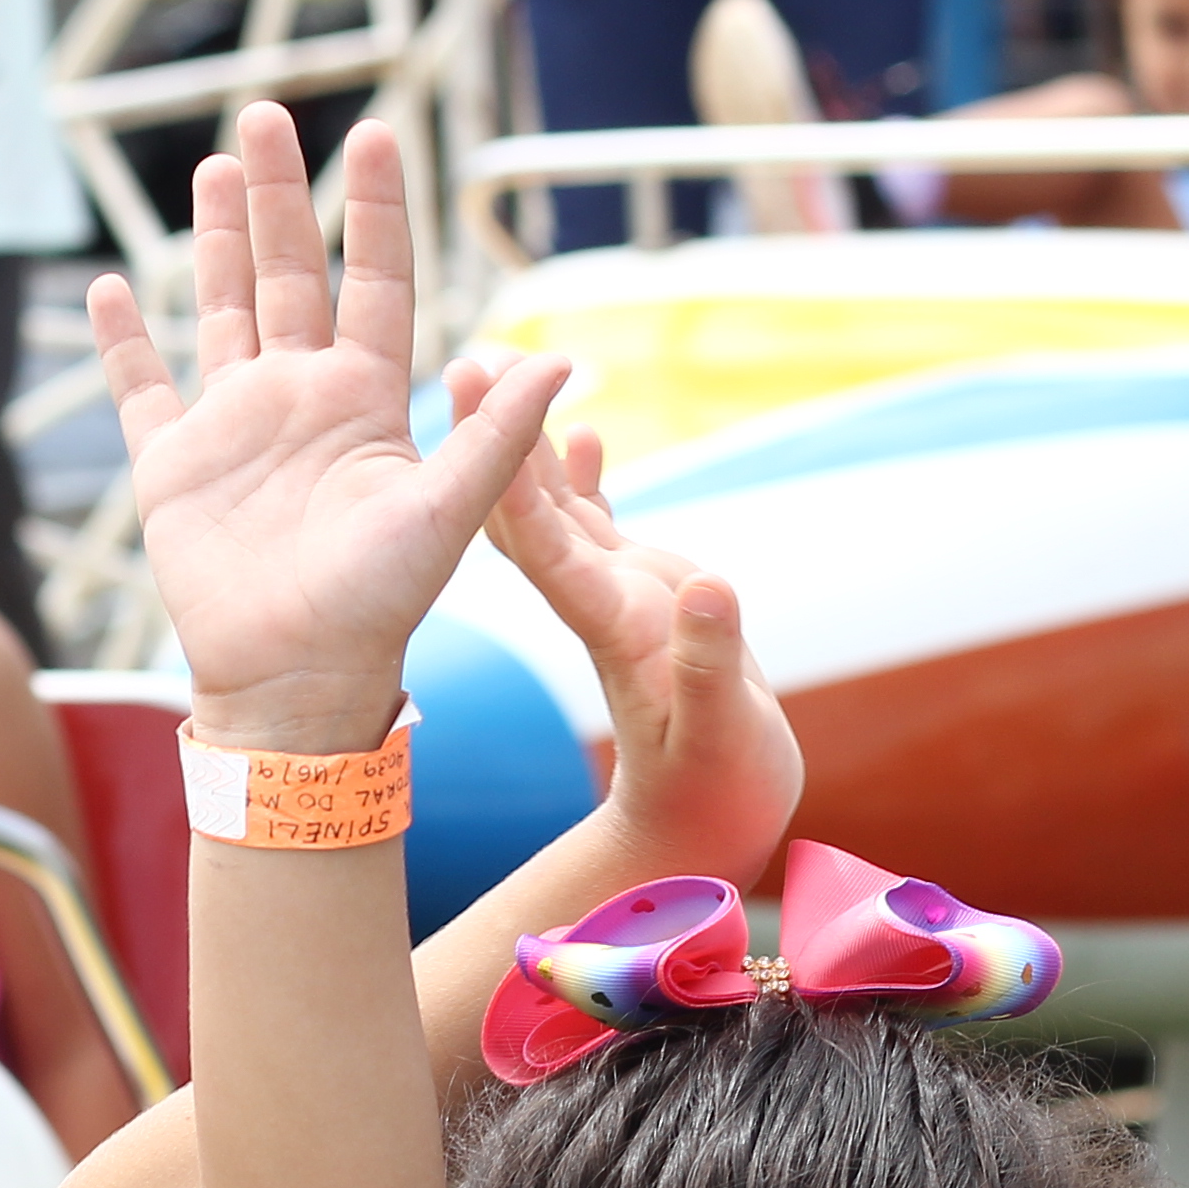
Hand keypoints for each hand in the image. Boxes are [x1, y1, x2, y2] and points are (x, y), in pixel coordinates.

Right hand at [84, 105, 565, 755]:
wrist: (296, 680)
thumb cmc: (379, 608)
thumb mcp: (448, 512)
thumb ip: (497, 436)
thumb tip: (561, 359)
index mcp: (366, 397)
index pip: (373, 279)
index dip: (374, 208)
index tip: (378, 132)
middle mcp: (300, 397)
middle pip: (289, 270)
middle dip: (279, 193)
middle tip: (266, 113)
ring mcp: (235, 426)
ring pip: (223, 308)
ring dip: (215, 240)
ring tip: (214, 167)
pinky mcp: (174, 467)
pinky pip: (143, 388)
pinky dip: (123, 341)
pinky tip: (110, 288)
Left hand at [468, 383, 798, 875]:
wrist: (705, 826)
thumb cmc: (716, 790)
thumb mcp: (721, 731)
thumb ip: (710, 665)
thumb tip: (708, 588)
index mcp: (607, 624)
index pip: (547, 537)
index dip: (514, 468)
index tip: (487, 405)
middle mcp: (596, 601)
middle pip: (531, 509)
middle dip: (498, 435)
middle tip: (467, 361)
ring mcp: (614, 597)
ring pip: (560, 508)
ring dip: (530, 443)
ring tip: (505, 371)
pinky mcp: (640, 603)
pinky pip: (605, 529)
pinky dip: (589, 479)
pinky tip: (584, 430)